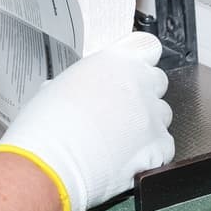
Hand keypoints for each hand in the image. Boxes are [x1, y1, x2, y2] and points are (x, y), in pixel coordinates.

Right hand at [0, 32, 174, 210]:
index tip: (134, 71)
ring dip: (148, 125)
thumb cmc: (45, 127)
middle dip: (144, 94)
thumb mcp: (59, 86)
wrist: (48, 164)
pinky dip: (151, 154)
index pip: (147, 46)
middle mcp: (139, 83)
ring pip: (162, 114)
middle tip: (121, 111)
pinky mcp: (158, 145)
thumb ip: (85, 81)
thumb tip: (83, 90)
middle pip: (157, 81)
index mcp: (114, 62)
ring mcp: (152, 115)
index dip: (141, 60)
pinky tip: (127, 159)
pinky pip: (164, 146)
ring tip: (120, 140)